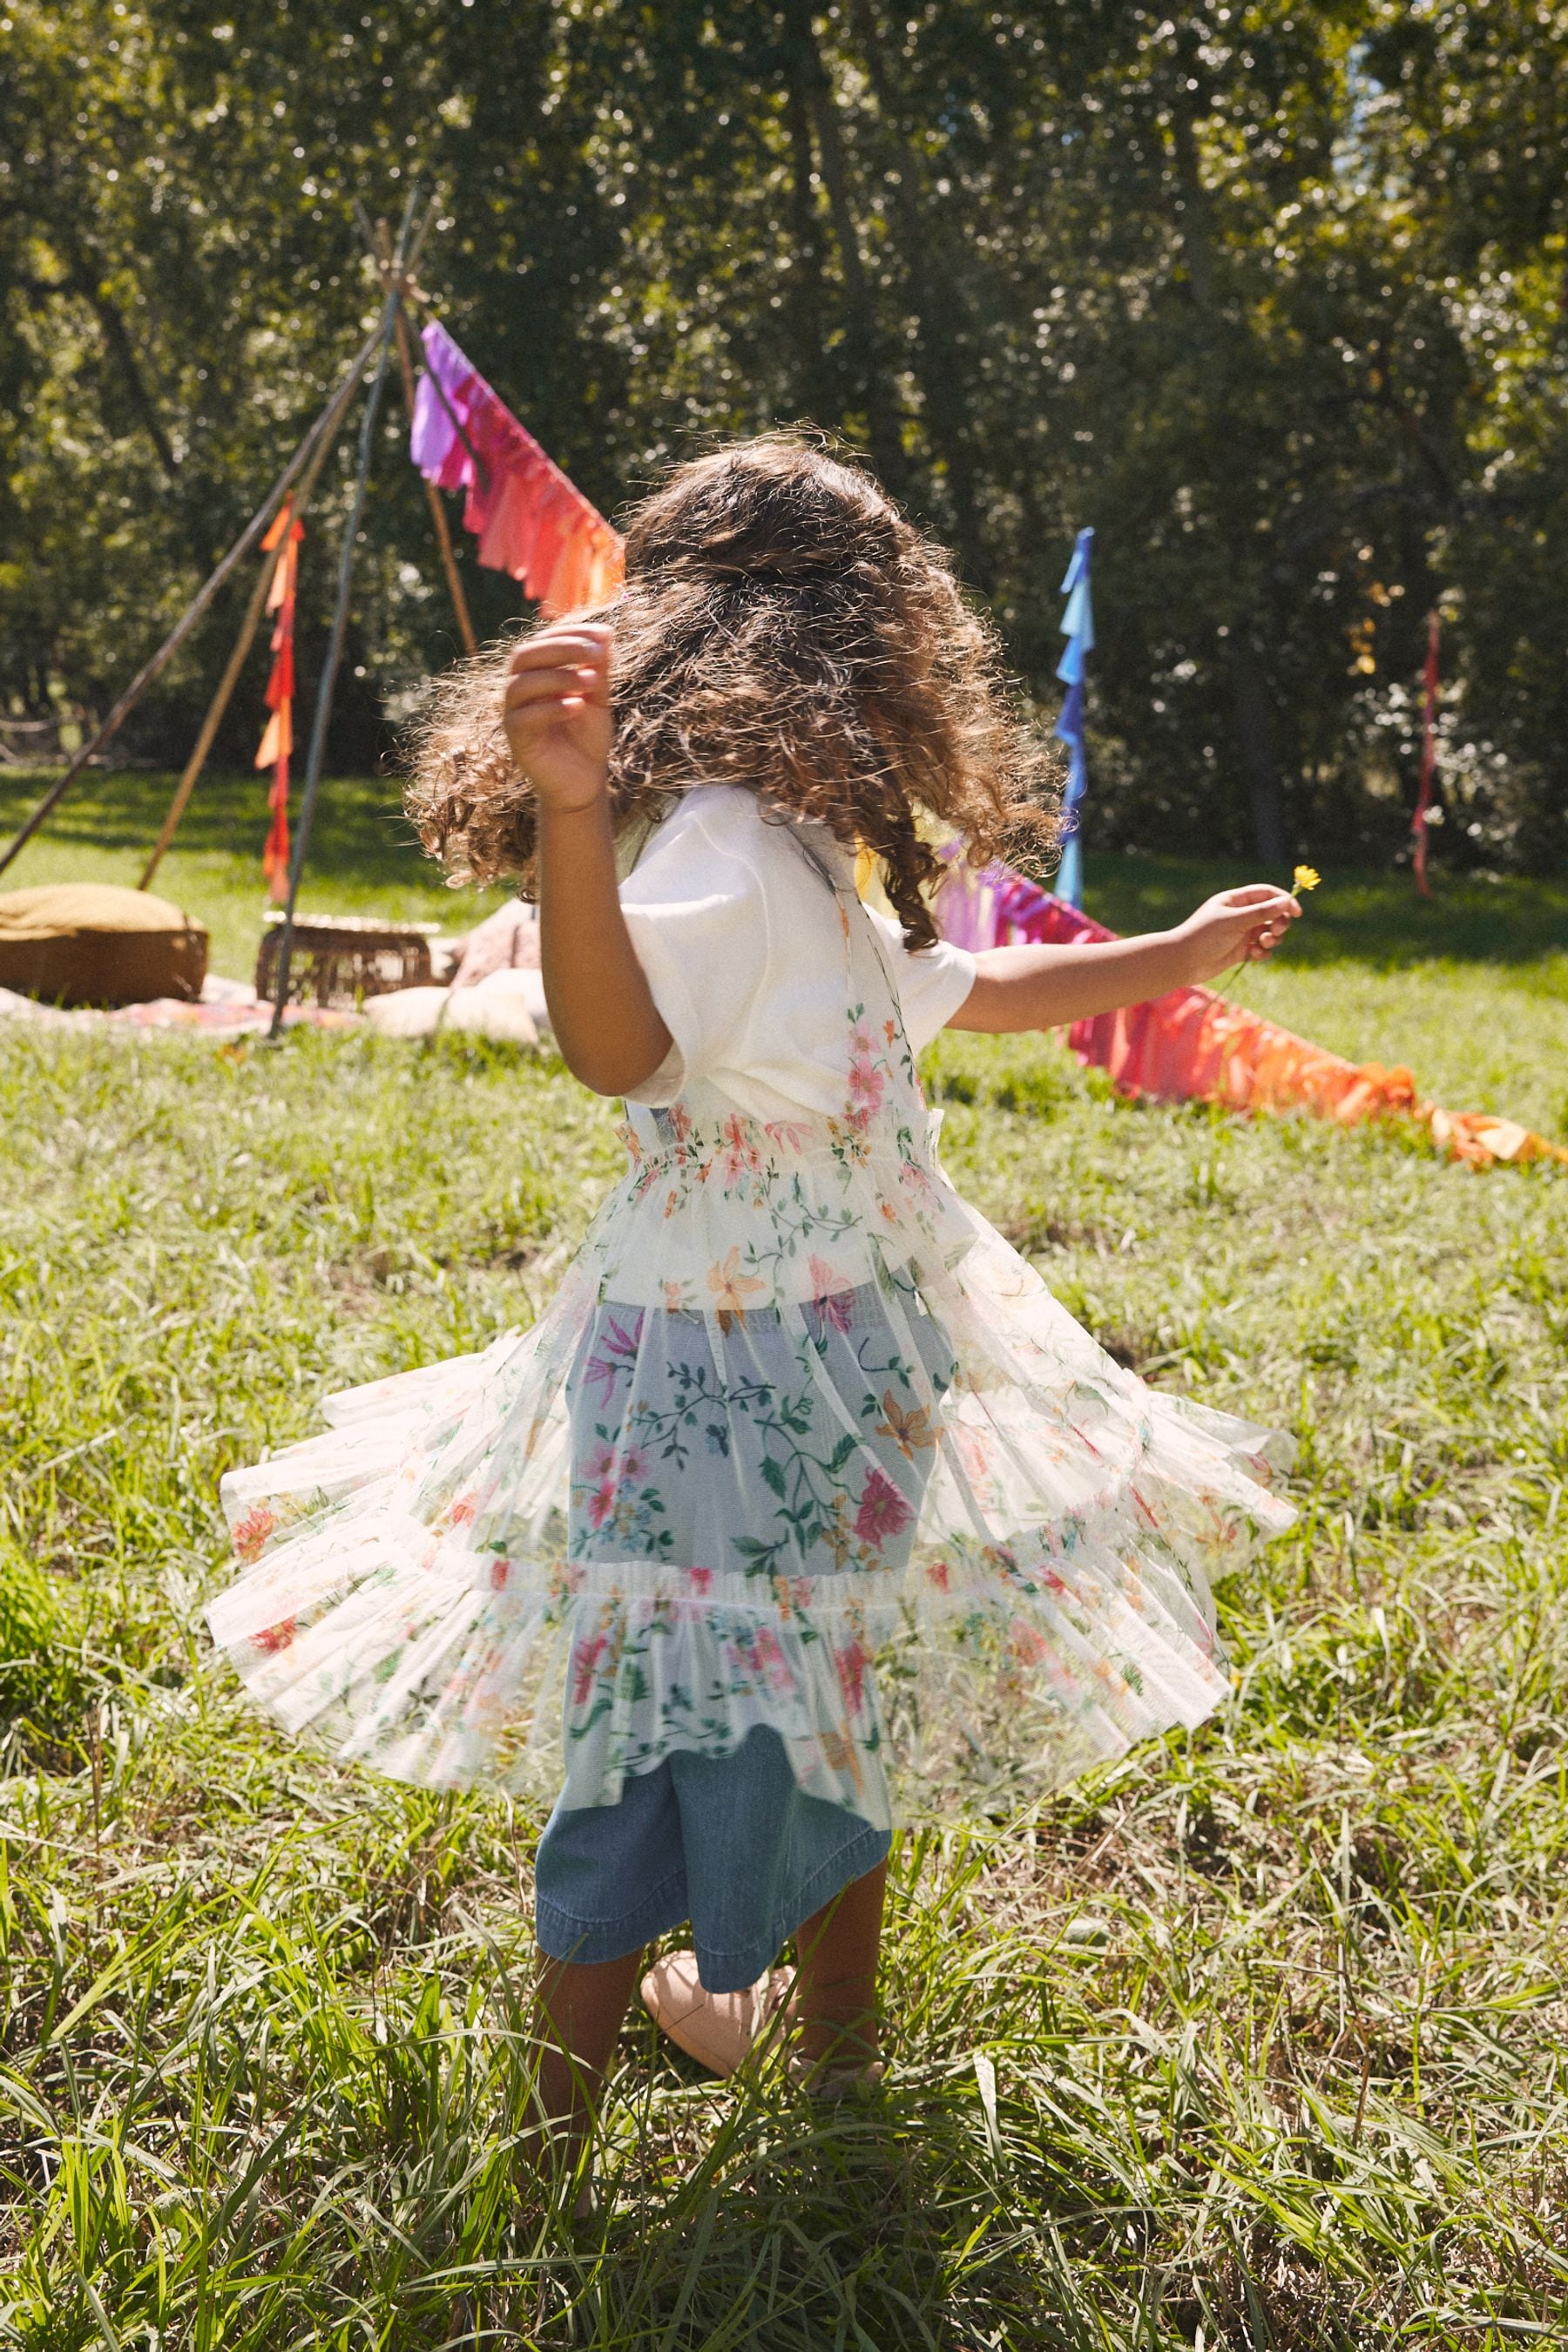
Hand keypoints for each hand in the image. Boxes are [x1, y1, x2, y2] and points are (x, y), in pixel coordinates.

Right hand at [501, 623, 612, 812]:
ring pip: (521, 684)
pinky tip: (578, 707)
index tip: (604, 635)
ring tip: (592, 682)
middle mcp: (519, 688)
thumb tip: (605, 632)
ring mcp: (513, 713)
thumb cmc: (587, 737)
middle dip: (562, 649)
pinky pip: (524, 718)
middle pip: (525, 655)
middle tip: (596, 654)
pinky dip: (552, 708)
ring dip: (558, 677)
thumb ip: (598, 668)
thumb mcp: (598, 698)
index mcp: (535, 673)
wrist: (584, 781)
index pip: (543, 640)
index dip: (571, 632)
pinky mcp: (515, 739)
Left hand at [1175, 884, 1300, 984]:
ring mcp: (1240, 933)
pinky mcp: (1239, 951)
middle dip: (1278, 922)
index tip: (1296, 911)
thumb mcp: (1233, 921)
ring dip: (1272, 938)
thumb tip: (1285, 902)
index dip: (1283, 900)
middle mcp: (1239, 915)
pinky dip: (1262, 952)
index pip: (1265, 893)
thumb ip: (1260, 912)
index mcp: (1235, 900)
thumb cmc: (1204, 936)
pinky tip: (1254, 955)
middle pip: (1271, 913)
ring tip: (1263, 944)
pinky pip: (1260, 949)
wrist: (1182, 962)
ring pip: (1268, 932)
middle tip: (1275, 931)